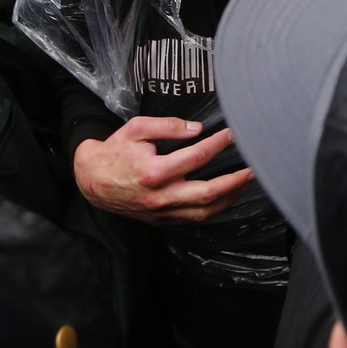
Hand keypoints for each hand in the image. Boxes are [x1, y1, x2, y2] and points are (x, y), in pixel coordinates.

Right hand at [73, 116, 253, 224]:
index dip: (217, 144)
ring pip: (204, 211)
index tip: (231, 134)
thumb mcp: (136, 129)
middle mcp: (160, 196)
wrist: (93, 180)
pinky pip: (194, 219)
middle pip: (207, 193)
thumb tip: (196, 129)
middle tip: (253, 168)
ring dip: (229, 198)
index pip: (196, 157)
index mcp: (154, 171)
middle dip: (234, 181)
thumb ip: (167, 126)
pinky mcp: (162, 221)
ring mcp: (162, 212)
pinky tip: (225, 197)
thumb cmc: (116, 151)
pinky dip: (213, 209)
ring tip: (245, 183)